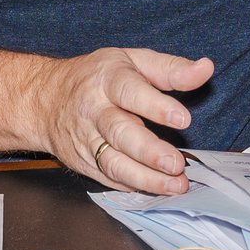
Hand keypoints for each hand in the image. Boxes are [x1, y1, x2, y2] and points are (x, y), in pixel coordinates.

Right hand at [38, 48, 212, 197]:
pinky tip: (154, 189)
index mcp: (108, 79)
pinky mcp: (83, 162)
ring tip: (174, 185)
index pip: (131, 91)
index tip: (183, 120)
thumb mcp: (132, 60)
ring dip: (145, 178)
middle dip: (150, 152)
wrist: (45, 99)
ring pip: (113, 162)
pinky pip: (107, 177)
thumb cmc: (95, 77)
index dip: (156, 106)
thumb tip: (204, 69)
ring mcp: (86, 139)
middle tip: (177, 164)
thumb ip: (170, 68)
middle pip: (120, 132)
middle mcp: (94, 110)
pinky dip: (131, 186)